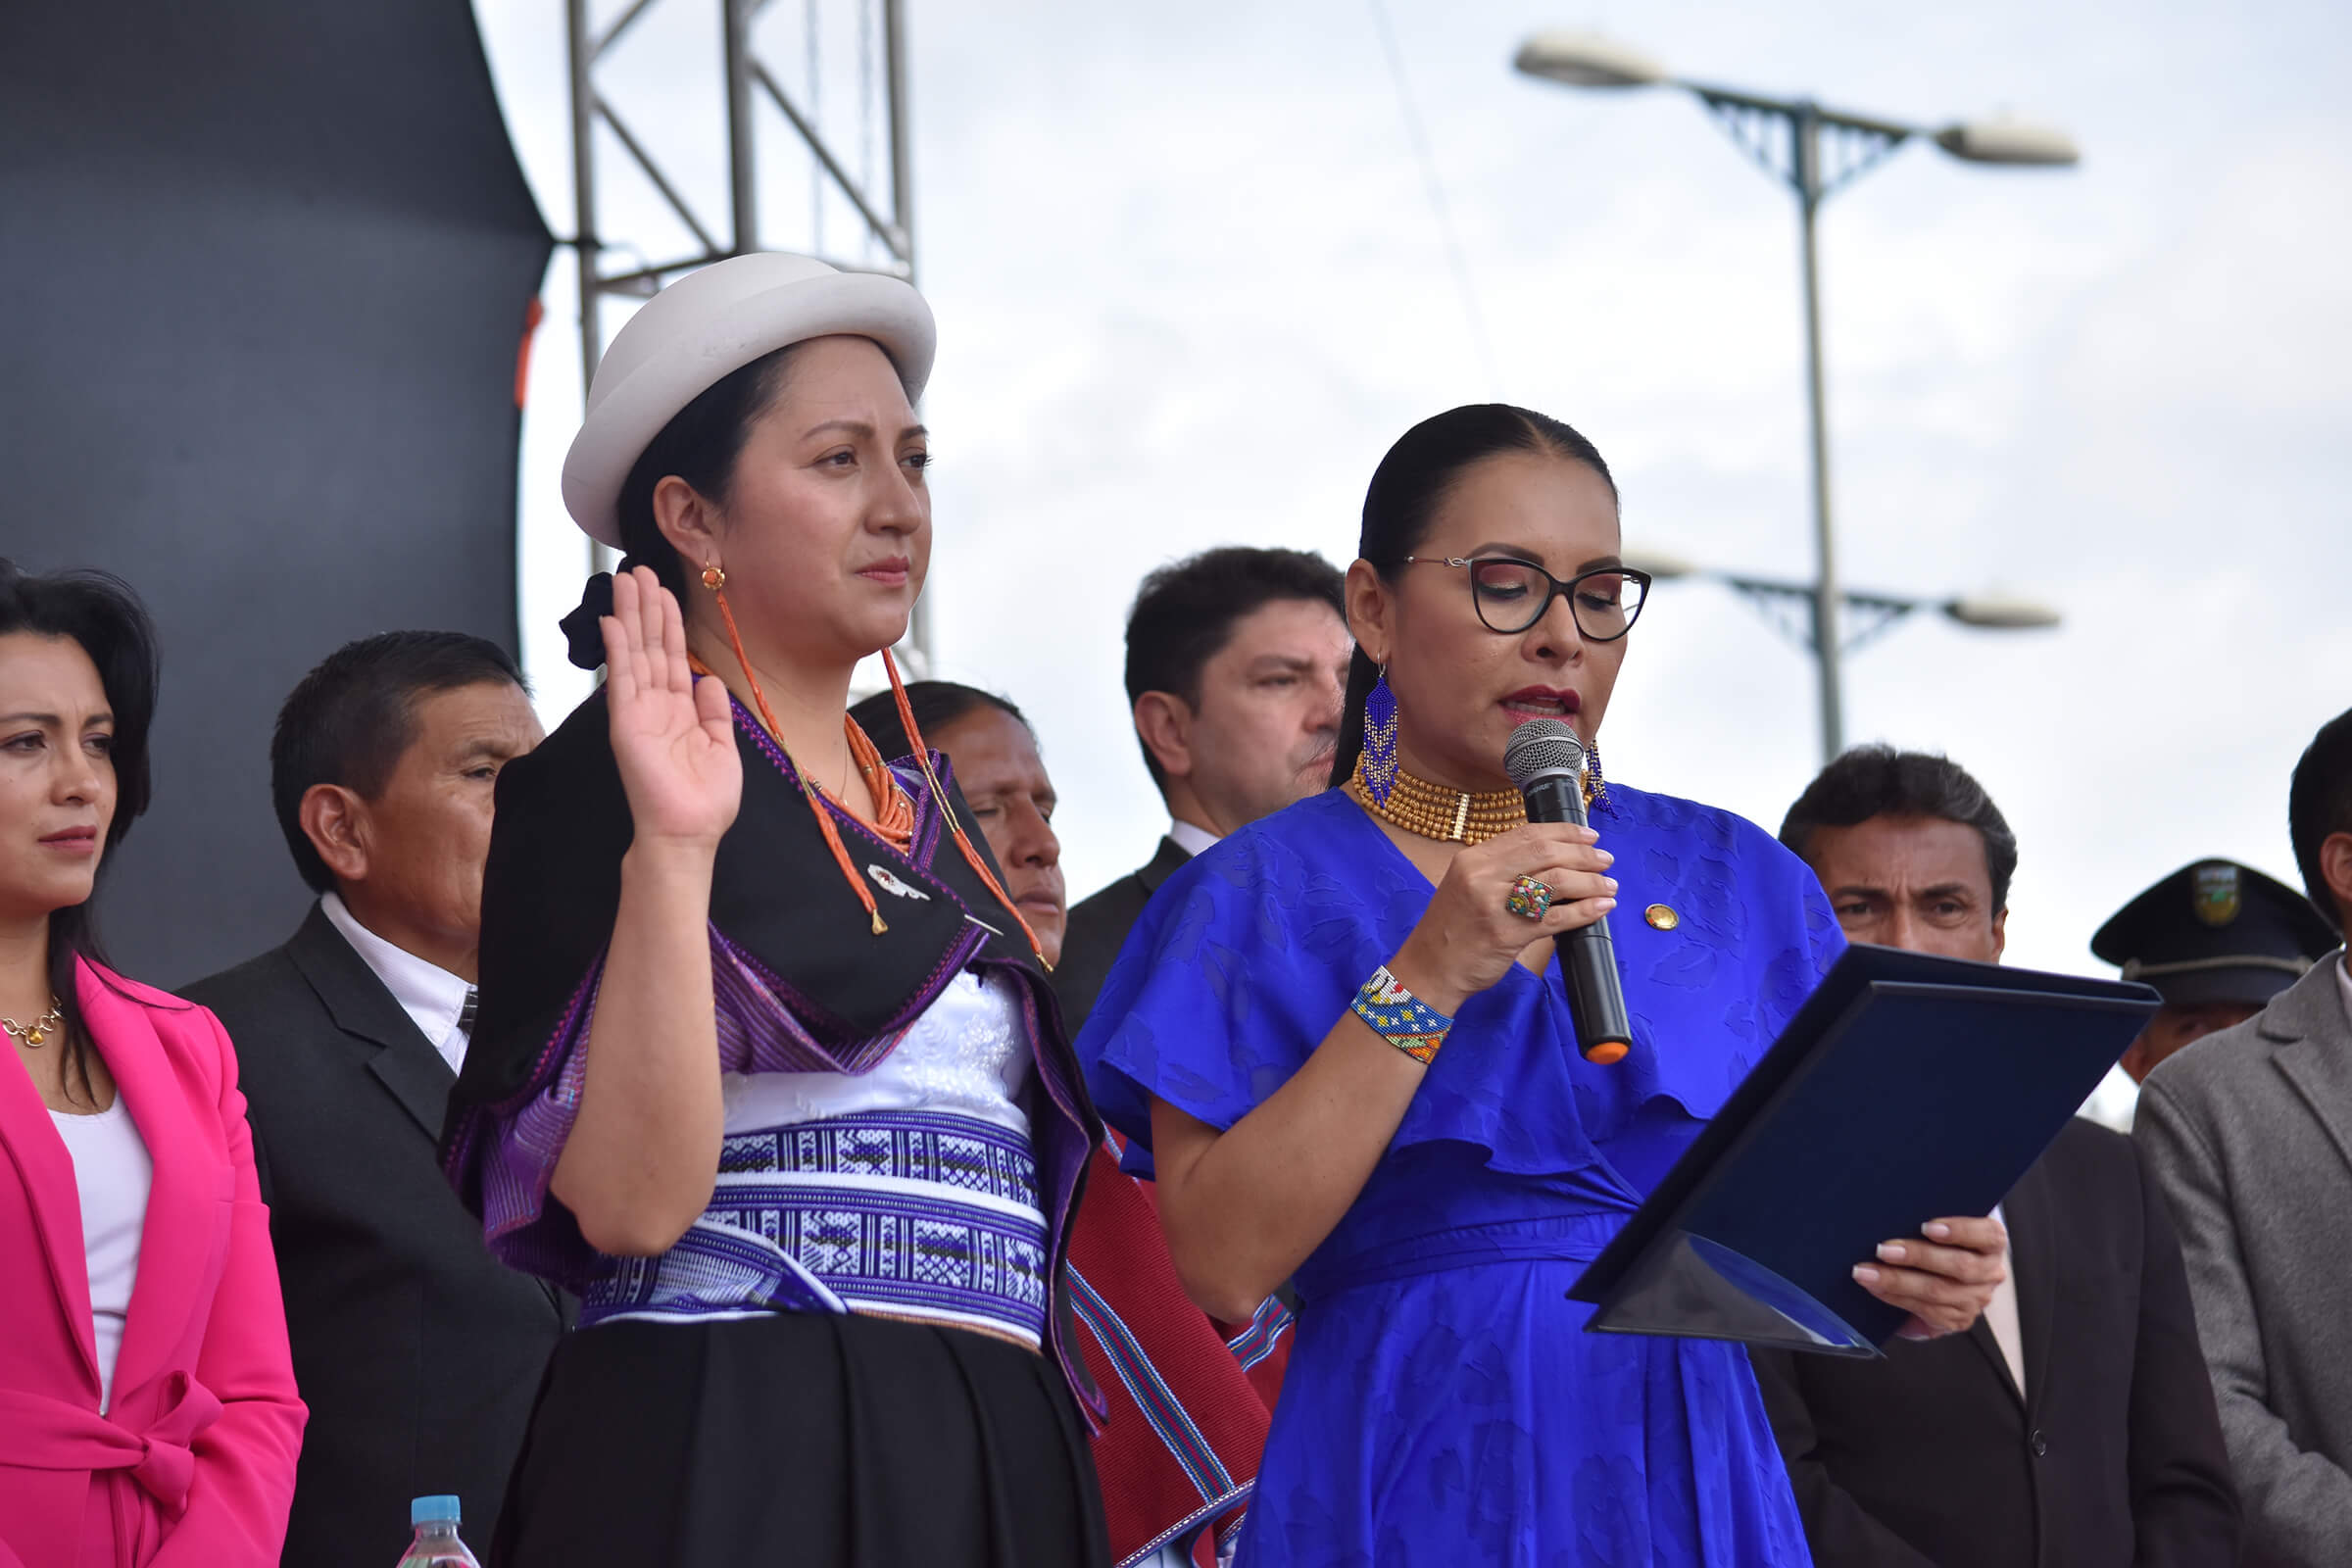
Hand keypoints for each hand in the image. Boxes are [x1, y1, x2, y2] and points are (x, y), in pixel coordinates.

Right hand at [602, 566, 741, 851]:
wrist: (687, 834)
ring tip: (627, 579)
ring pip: (635, 652)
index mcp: (680, 711)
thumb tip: (709, 680)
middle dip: (646, 607)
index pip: (673, 656)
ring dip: (630, 615)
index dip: (669, 623)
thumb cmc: (704, 802)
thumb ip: (714, 713)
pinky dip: (617, 647)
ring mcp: (638, 711)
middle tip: (640, 569)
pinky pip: (622, 677)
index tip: (665, 591)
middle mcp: (656, 706)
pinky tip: (613, 620)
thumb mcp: (723, 749)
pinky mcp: (626, 722)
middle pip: (651, 646)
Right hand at [1389, 822, 1616, 1010]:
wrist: (1430, 968)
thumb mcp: (1467, 885)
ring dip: (1590, 881)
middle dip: (1583, 854)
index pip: (1527, 834)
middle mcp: (1483, 876)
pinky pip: (1557, 917)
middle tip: (1605, 860)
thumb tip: (1553, 858)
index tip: (1588, 836)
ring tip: (1608, 884)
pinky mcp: (1508, 935)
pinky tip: (1601, 907)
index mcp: (1473, 859)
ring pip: (1556, 881)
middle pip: (1546, 853)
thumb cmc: (1452, 929)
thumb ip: (1501, 868)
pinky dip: (1585, 910)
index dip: (1564, 832)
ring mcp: (1495, 905)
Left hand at [1854, 1214, 2006, 1339]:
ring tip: (1867, 1272)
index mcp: (1992, 1241)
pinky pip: (1926, 1310)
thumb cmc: (1933, 1239)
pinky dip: (1895, 1297)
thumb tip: (1897, 1208)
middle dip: (1917, 1256)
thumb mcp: (1938, 1222)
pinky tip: (1875, 1288)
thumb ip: (1929, 1213)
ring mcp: (1976, 1299)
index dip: (1959, 1230)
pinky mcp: (1958, 1319)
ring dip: (1897, 1281)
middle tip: (1883, 1249)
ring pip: (1938, 1291)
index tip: (1926, 1226)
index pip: (1988, 1234)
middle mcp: (1990, 1272)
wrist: (1934, 1274)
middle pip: (1960, 1266)